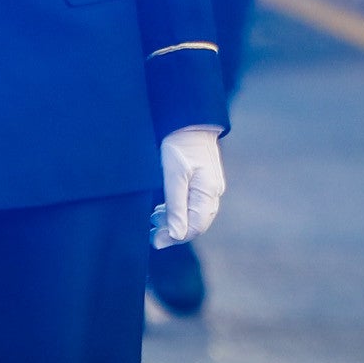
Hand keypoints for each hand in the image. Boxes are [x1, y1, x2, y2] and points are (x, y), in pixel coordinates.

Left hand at [156, 126, 225, 246]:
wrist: (189, 121)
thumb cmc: (180, 146)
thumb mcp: (174, 176)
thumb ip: (176, 207)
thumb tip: (176, 235)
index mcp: (208, 193)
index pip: (195, 227)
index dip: (175, 238)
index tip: (155, 241)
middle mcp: (213, 193)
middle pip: (196, 224)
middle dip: (173, 232)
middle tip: (151, 233)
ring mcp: (209, 187)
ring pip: (193, 215)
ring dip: (173, 221)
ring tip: (153, 219)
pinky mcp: (203, 182)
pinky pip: (192, 205)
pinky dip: (177, 211)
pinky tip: (162, 210)